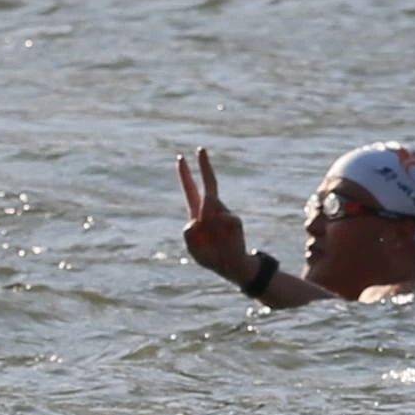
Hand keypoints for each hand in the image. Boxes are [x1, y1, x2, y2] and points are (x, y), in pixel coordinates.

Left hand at [177, 149, 255, 280]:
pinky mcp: (234, 220)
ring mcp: (224, 213)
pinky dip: (220, 227)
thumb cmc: (210, 257)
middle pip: (208, 184)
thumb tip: (198, 217)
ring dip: (207, 217)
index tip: (180, 158)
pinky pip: (224, 218)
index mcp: (197, 214)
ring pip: (210, 205)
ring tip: (213, 237)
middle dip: (204, 166)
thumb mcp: (193, 248)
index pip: (190, 190)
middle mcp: (211, 210)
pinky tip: (224, 239)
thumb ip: (189, 234)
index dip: (185, 175)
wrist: (231, 266)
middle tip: (201, 148)